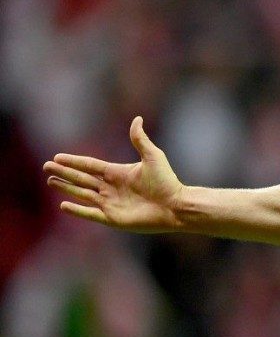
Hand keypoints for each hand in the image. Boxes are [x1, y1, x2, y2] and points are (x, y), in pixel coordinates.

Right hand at [43, 116, 184, 231]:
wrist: (176, 206)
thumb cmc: (167, 182)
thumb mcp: (153, 157)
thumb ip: (140, 140)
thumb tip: (137, 119)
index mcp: (118, 173)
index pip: (90, 165)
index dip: (74, 161)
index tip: (57, 157)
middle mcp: (112, 188)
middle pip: (82, 179)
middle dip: (64, 173)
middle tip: (46, 168)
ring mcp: (111, 203)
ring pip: (82, 194)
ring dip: (66, 188)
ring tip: (51, 182)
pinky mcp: (113, 218)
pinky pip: (90, 213)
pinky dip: (77, 210)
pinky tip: (63, 205)